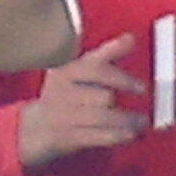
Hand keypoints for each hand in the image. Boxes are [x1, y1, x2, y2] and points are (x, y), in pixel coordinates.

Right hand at [19, 39, 147, 168]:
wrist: (33, 129)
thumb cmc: (63, 96)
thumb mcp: (78, 71)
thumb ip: (105, 54)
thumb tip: (130, 38)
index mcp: (64, 72)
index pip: (95, 69)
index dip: (121, 77)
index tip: (140, 85)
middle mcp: (61, 93)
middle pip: (102, 95)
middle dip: (124, 96)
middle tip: (142, 95)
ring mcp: (62, 117)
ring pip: (103, 117)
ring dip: (128, 120)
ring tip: (141, 120)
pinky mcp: (66, 138)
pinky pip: (98, 136)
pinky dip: (117, 135)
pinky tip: (129, 134)